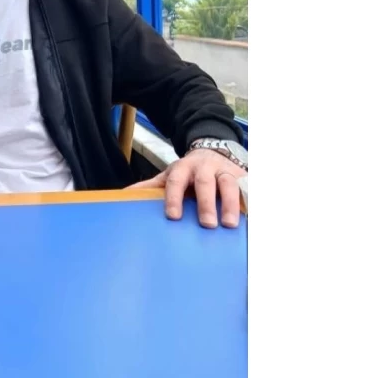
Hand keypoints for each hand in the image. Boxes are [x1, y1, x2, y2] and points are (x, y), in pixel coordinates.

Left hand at [128, 148, 245, 227]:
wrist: (213, 151)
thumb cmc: (188, 172)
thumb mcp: (169, 176)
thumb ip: (150, 187)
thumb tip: (124, 194)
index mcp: (183, 169)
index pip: (177, 182)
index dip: (174, 198)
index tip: (172, 216)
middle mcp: (206, 168)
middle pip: (206, 183)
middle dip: (206, 203)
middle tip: (208, 224)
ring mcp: (226, 171)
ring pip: (230, 185)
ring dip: (230, 204)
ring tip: (230, 225)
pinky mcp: (244, 176)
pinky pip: (249, 188)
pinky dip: (252, 199)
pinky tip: (253, 214)